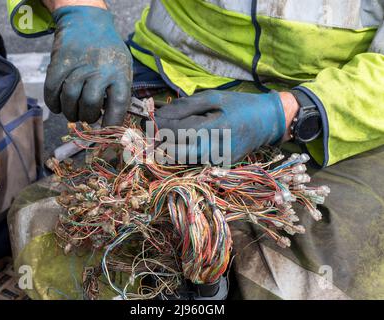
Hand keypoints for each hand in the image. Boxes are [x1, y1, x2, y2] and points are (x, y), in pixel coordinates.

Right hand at [44, 5, 131, 125]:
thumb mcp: (123, 69)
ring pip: (71, 98)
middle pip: (91, 103)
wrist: (87, 22)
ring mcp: (78, 65)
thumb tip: (115, 124)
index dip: (112, 123)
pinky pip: (52, 89)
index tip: (107, 134)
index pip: (118, 105)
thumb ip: (119, 93)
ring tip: (74, 114)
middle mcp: (100, 70)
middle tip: (88, 118)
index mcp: (120, 74)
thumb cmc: (108, 53)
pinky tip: (59, 107)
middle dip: (88, 117)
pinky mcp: (59, 62)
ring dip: (71, 112)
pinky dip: (54, 103)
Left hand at [153, 90, 287, 164]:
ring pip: (185, 159)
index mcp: (217, 128)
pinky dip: (185, 151)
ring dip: (170, 148)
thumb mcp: (215, 97)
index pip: (180, 131)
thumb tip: (162, 113)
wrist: (269, 122)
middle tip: (150, 131)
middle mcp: (218, 150)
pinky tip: (181, 142)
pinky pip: (196, 160)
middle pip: (178, 152)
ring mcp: (220, 161)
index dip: (161, 127)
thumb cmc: (240, 105)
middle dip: (160, 142)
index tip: (149, 119)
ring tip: (161, 136)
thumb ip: (187, 105)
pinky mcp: (222, 166)